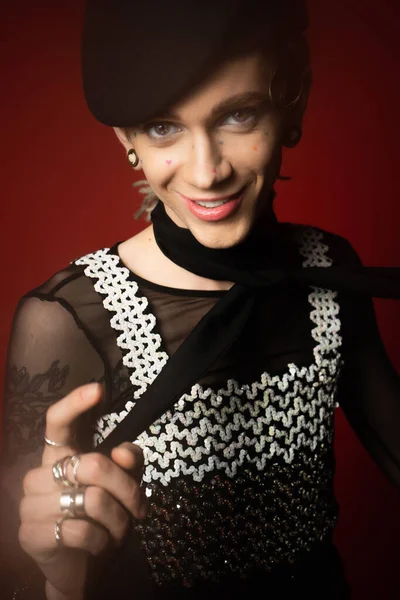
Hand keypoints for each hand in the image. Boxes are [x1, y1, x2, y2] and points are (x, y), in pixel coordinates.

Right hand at [18, 383, 147, 598]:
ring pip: (92, 500)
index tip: (99, 390)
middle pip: (94, 464)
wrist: (83, 567)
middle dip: (127, 488)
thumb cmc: (103, 518)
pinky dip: (101, 540)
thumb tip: (124, 453)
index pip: (57, 421)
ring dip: (117, 520)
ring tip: (116, 530)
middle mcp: (40, 474)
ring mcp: (30, 504)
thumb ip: (128, 465)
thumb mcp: (124, 487)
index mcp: (60, 456)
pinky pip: (80, 530)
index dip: (75, 404)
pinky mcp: (30, 534)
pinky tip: (98, 544)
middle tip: (139, 507)